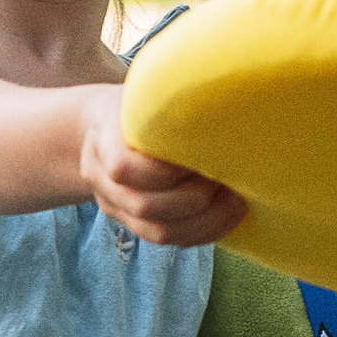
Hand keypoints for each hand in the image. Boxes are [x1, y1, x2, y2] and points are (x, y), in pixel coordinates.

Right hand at [78, 87, 242, 246]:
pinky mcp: (136, 225)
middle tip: (227, 179)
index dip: (166, 170)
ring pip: (158, 232)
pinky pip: (170, 241)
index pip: (123, 168)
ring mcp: (117, 208)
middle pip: (144, 206)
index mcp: (102, 143)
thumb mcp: (141, 95)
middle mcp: (103, 182)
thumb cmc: (134, 106)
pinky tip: (227, 216)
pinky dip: (203, 233)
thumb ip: (166, 105)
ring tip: (234, 201)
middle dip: (193, 198)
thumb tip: (221, 105)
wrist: (101, 130)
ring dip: (204, 221)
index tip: (201, 155)